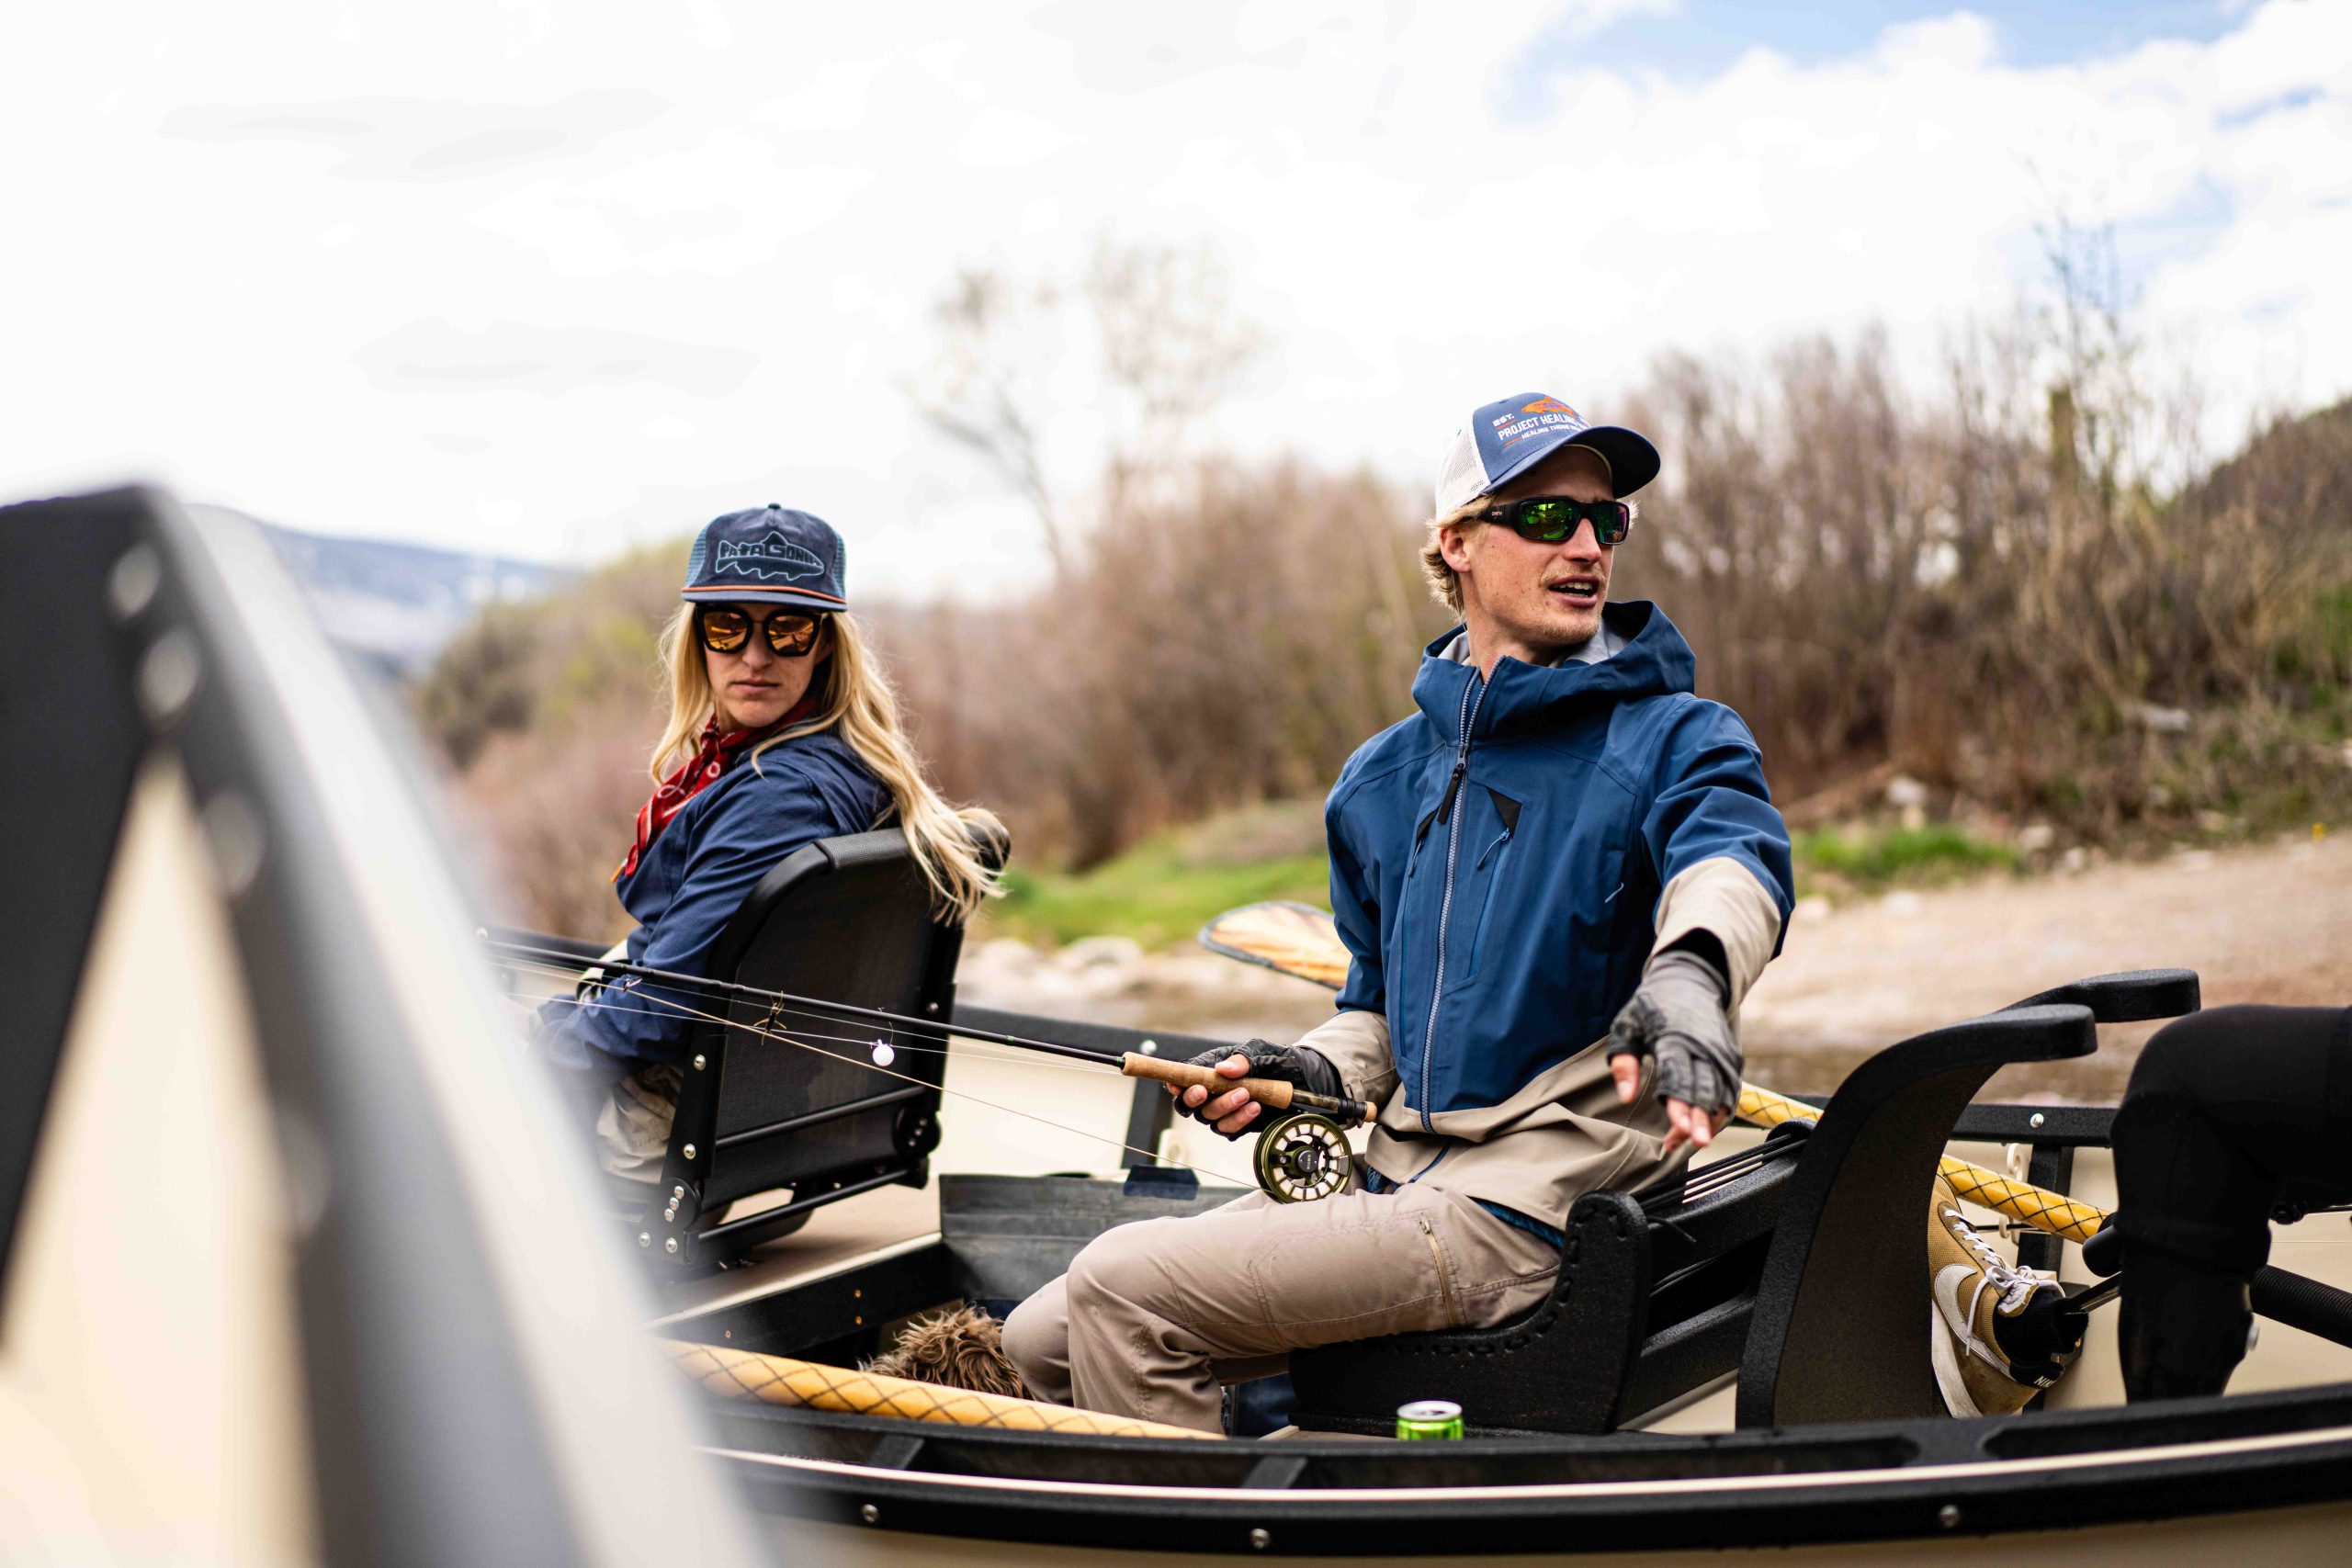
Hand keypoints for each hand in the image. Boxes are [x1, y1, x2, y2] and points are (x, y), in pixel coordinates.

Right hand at [1168, 1038, 1341, 1140]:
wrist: (1305, 1080)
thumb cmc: (1278, 1061)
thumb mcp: (1263, 1052)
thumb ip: (1244, 1059)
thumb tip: (1222, 1069)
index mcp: (1213, 1068)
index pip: (1184, 1077)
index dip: (1176, 1083)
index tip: (1177, 1086)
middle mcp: (1214, 1091)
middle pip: (1191, 1103)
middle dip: (1195, 1098)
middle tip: (1206, 1091)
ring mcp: (1225, 1110)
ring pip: (1210, 1118)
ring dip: (1225, 1107)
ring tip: (1248, 1095)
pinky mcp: (1239, 1125)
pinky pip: (1229, 1129)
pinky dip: (1240, 1120)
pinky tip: (1255, 1108)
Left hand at [1607, 948, 1740, 1155]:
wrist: (1689, 982)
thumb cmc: (1650, 1008)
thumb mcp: (1627, 1026)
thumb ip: (1624, 1061)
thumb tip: (1625, 1097)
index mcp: (1673, 1038)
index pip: (1678, 1076)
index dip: (1679, 1104)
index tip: (1678, 1129)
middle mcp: (1702, 1047)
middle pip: (1703, 1089)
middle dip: (1698, 1118)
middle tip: (1692, 1144)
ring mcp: (1720, 1053)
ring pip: (1721, 1093)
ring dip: (1709, 1119)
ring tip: (1693, 1143)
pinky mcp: (1730, 1058)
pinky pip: (1730, 1090)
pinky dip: (1721, 1111)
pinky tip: (1707, 1128)